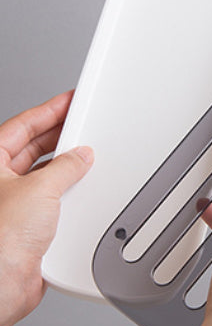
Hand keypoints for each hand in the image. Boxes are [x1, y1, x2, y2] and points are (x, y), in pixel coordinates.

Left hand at [0, 91, 92, 325]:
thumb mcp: (38, 190)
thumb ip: (65, 167)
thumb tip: (79, 156)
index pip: (22, 126)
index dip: (49, 111)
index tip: (70, 100)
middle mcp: (0, 182)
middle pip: (34, 147)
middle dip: (60, 138)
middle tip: (84, 126)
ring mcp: (14, 203)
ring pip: (46, 174)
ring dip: (67, 167)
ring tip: (88, 158)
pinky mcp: (30, 225)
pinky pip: (55, 199)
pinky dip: (70, 192)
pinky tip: (83, 189)